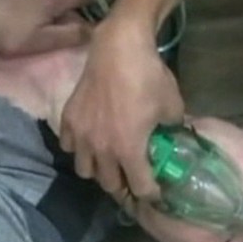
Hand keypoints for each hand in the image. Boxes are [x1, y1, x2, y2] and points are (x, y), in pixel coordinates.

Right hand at [60, 16, 184, 201]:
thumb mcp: (173, 105)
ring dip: (98, 170)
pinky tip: (90, 138)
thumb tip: (173, 133)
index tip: (156, 190)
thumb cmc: (148, 76)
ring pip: (85, 170)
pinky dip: (79, 148)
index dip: (151, 193)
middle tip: (133, 175)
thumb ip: (173, 127)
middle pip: (110, 185)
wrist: (119, 48)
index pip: (140, 189)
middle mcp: (102, 150)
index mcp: (130, 150)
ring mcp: (82, 136)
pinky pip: (69, 147)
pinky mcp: (69, 120)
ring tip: (108, 159)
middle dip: (124, 185)